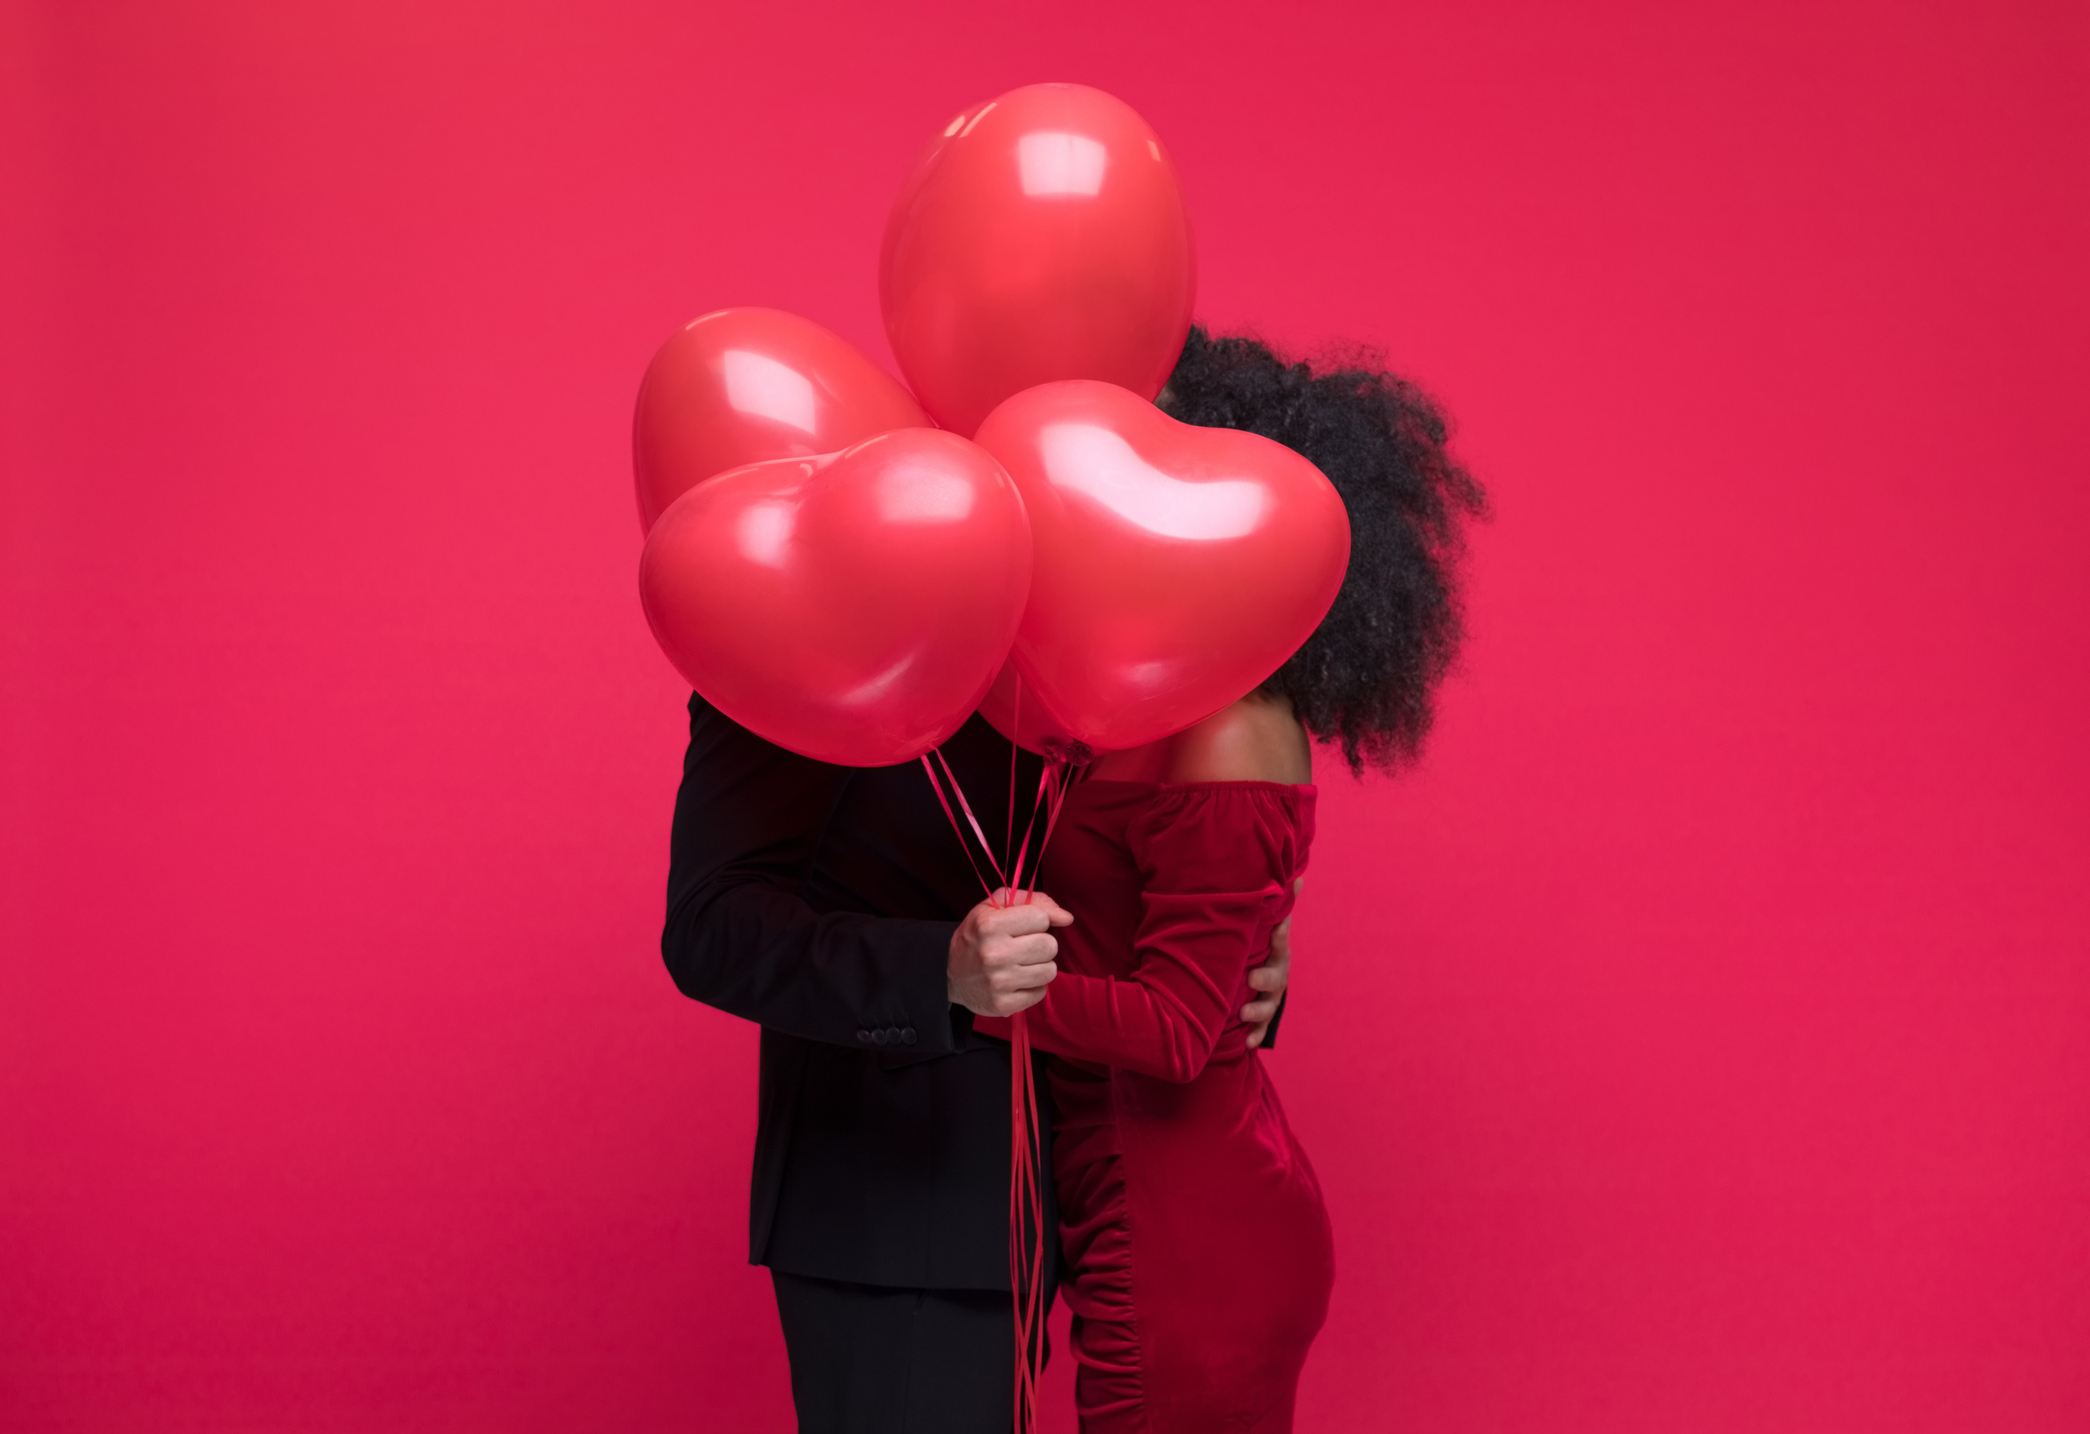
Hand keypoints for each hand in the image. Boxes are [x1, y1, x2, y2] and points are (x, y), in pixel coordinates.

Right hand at [947, 889, 1073, 1017]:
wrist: (948, 974)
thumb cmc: (977, 936)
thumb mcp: (993, 907)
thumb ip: (1033, 901)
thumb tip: (1067, 918)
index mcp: (990, 925)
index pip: (1041, 918)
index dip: (1035, 922)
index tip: (1021, 928)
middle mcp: (994, 953)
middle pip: (1050, 945)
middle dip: (1040, 944)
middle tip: (1023, 947)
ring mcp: (999, 982)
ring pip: (1050, 970)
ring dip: (1039, 966)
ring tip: (1021, 965)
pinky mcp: (1003, 1004)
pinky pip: (1040, 992)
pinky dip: (1033, 987)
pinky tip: (1017, 982)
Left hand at [1243, 877, 1300, 1047]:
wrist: (1253, 976)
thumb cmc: (1256, 944)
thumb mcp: (1264, 926)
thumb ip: (1277, 905)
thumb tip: (1297, 875)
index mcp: (1276, 952)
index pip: (1281, 942)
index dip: (1280, 935)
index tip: (1277, 929)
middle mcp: (1277, 974)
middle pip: (1277, 978)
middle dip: (1266, 979)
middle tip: (1251, 978)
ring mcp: (1271, 997)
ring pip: (1270, 1006)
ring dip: (1259, 1011)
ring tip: (1244, 1014)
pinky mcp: (1261, 1016)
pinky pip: (1261, 1028)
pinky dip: (1255, 1035)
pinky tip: (1247, 1043)